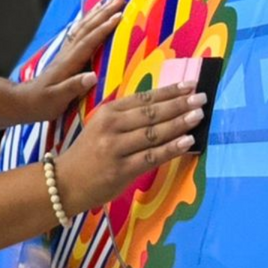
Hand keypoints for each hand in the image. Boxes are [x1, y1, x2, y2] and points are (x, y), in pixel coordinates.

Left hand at [20, 0, 127, 121]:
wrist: (24, 102)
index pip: (89, 41)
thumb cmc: (41, 103)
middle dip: (105, 11)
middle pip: (88, 27)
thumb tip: (93, 76)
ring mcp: (66, 52)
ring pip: (84, 27)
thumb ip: (73, 87)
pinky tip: (94, 15)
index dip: (104, 28)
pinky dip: (88, 21)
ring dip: (98, 12)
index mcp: (69, 63)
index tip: (120, 16)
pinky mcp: (66, 55)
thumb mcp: (57, 99)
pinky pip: (80, 32)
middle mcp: (68, 53)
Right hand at [54, 81, 204, 212]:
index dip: (169, 91)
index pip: (144, 98)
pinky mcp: (121, 169)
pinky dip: (171, 148)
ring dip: (179, 123)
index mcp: (109, 112)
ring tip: (199, 115)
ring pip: (153, 132)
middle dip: (179, 104)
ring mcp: (116, 148)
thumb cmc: (90, 154)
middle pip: (151, 112)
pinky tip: (188, 141)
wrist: (65, 182)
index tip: (190, 85)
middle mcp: (112, 126)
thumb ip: (129, 118)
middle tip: (202, 97)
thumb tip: (167, 109)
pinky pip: (151, 156)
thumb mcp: (103, 127)